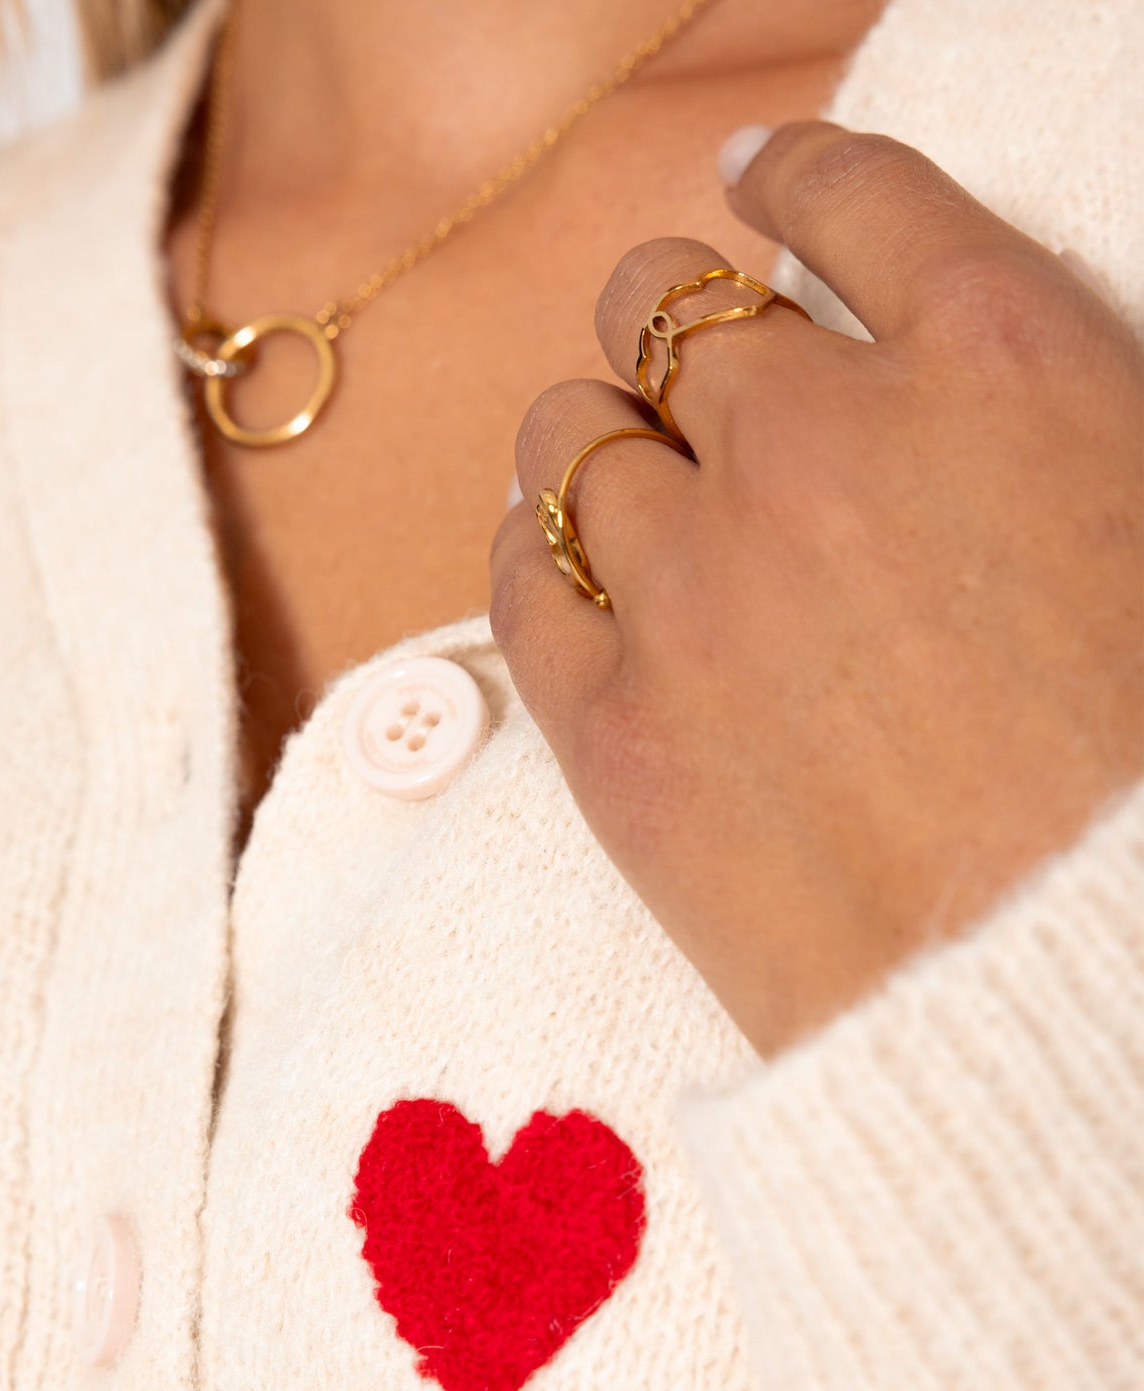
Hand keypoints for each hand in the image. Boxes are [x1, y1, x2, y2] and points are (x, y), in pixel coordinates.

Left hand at [489, 121, 1143, 1056]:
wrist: (1079, 1007)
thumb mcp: (1142, 517)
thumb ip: (1032, 414)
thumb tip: (946, 382)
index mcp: (1001, 368)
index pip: (853, 197)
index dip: (791, 177)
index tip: (758, 181)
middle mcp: (823, 447)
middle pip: (674, 311)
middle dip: (678, 325)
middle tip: (690, 371)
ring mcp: (698, 587)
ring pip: (572, 434)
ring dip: (594, 433)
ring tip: (618, 473)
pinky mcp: (614, 730)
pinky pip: (515, 575)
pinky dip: (527, 546)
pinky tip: (552, 556)